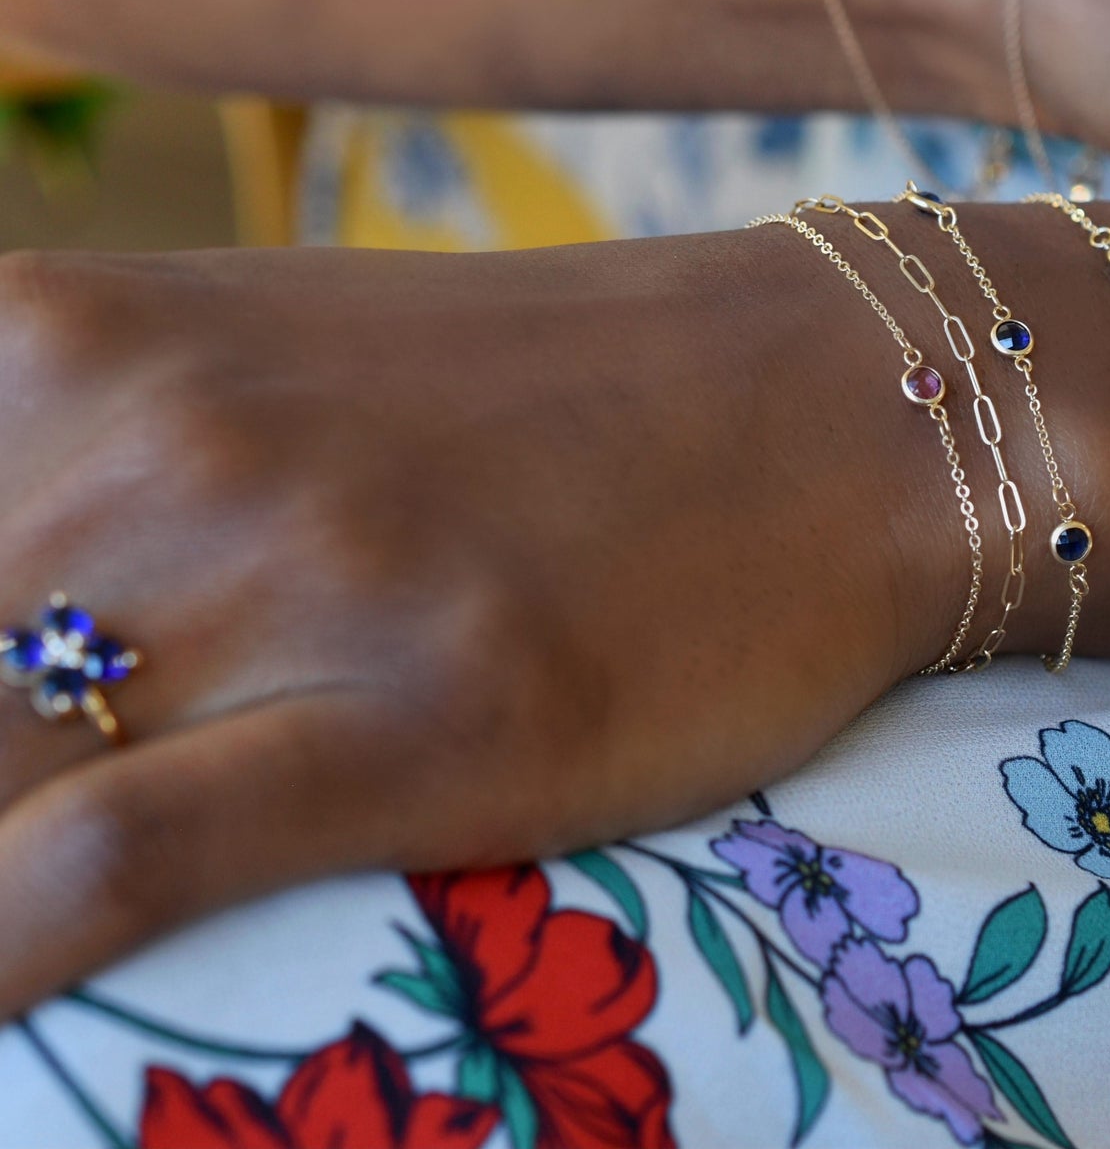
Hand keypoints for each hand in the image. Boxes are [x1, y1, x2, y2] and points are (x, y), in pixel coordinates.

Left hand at [0, 233, 960, 1017]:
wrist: (823, 401)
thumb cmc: (544, 396)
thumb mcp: (264, 368)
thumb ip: (72, 460)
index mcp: (77, 332)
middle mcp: (155, 433)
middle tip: (27, 788)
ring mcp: (298, 571)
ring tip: (24, 916)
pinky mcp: (433, 708)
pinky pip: (115, 864)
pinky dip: (7, 951)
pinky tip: (13, 981)